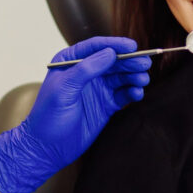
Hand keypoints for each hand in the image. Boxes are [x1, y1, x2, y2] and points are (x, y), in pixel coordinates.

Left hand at [0, 36, 150, 192]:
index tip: (132, 46)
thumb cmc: (48, 116)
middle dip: (129, 61)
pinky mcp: (105, 105)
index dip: (115, 45)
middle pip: (112, 61)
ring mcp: (96, 89)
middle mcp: (85, 73)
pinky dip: (132, 92)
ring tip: (142, 80)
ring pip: (120, 77)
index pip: (96, 47)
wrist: (47, 147)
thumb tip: (109, 53)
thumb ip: (86, 70)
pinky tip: (137, 93)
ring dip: (133, 76)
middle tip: (144, 63)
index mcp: (70, 62)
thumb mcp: (64, 89)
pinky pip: (123, 94)